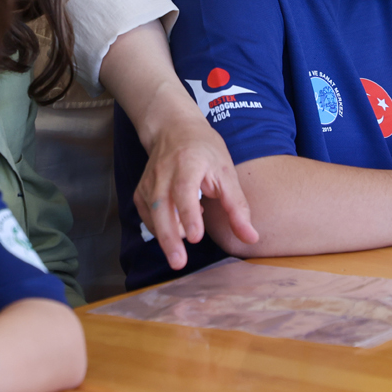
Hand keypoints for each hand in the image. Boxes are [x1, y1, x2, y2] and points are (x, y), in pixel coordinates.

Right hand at [132, 84, 256, 270]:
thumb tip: (251, 238)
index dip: (189, 214)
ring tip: (178, 254)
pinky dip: (158, 229)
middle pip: (161, 207)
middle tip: (178, 263)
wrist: (174, 129)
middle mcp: (163, 172)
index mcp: (188, 163)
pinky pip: (147, 216)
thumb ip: (237, 207)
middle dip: (168, 237)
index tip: (196, 237)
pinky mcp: (141, 191)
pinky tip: (174, 232)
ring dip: (164, 236)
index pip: (184, 190)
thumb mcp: (227, 172)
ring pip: (151, 214)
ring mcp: (149, 182)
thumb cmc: (205, 150)